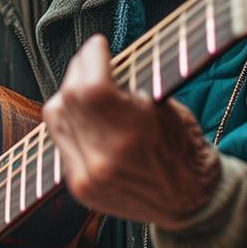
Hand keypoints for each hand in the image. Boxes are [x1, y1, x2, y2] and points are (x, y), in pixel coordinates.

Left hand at [41, 34, 219, 226]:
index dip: (90, 58)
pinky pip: (60, 142)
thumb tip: (102, 64)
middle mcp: (104, 159)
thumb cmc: (185, 151)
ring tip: (86, 88)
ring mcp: (87, 176)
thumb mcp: (166, 110)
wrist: (190, 202)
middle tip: (91, 60)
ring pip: (56, 119)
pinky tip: (84, 116)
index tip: (98, 45)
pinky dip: (69, 123)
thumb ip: (128, 91)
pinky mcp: (78, 187)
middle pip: (69, 98)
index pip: (92, 87)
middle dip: (79, 70)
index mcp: (133, 135)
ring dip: (69, 96)